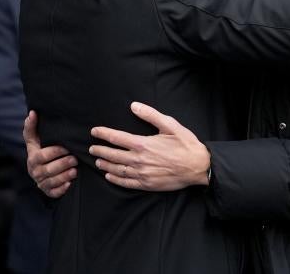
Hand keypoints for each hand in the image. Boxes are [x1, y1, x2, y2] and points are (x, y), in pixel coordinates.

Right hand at [23, 111, 78, 197]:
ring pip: (53, 181)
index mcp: (32, 158)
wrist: (42, 168)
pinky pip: (55, 192)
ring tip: (76, 170)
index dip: (55, 152)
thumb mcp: (35, 138)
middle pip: (49, 169)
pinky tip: (71, 183)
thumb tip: (32, 112)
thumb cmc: (41, 149)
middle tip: (75, 159)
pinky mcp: (48, 192)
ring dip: (65, 176)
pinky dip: (63, 188)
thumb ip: (32, 126)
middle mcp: (35, 171)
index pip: (42, 156)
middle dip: (63, 164)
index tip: (67, 147)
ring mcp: (41, 183)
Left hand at [89, 102, 209, 190]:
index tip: (94, 131)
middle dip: (100, 150)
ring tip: (97, 160)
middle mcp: (139, 160)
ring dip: (105, 164)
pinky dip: (115, 179)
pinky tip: (109, 176)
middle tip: (91, 147)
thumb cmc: (185, 144)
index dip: (103, 134)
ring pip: (117, 169)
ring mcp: (142, 174)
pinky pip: (126, 183)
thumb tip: (134, 106)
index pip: (116, 138)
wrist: (198, 167)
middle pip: (113, 154)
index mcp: (143, 144)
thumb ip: (150, 115)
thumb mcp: (170, 125)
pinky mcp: (147, 184)